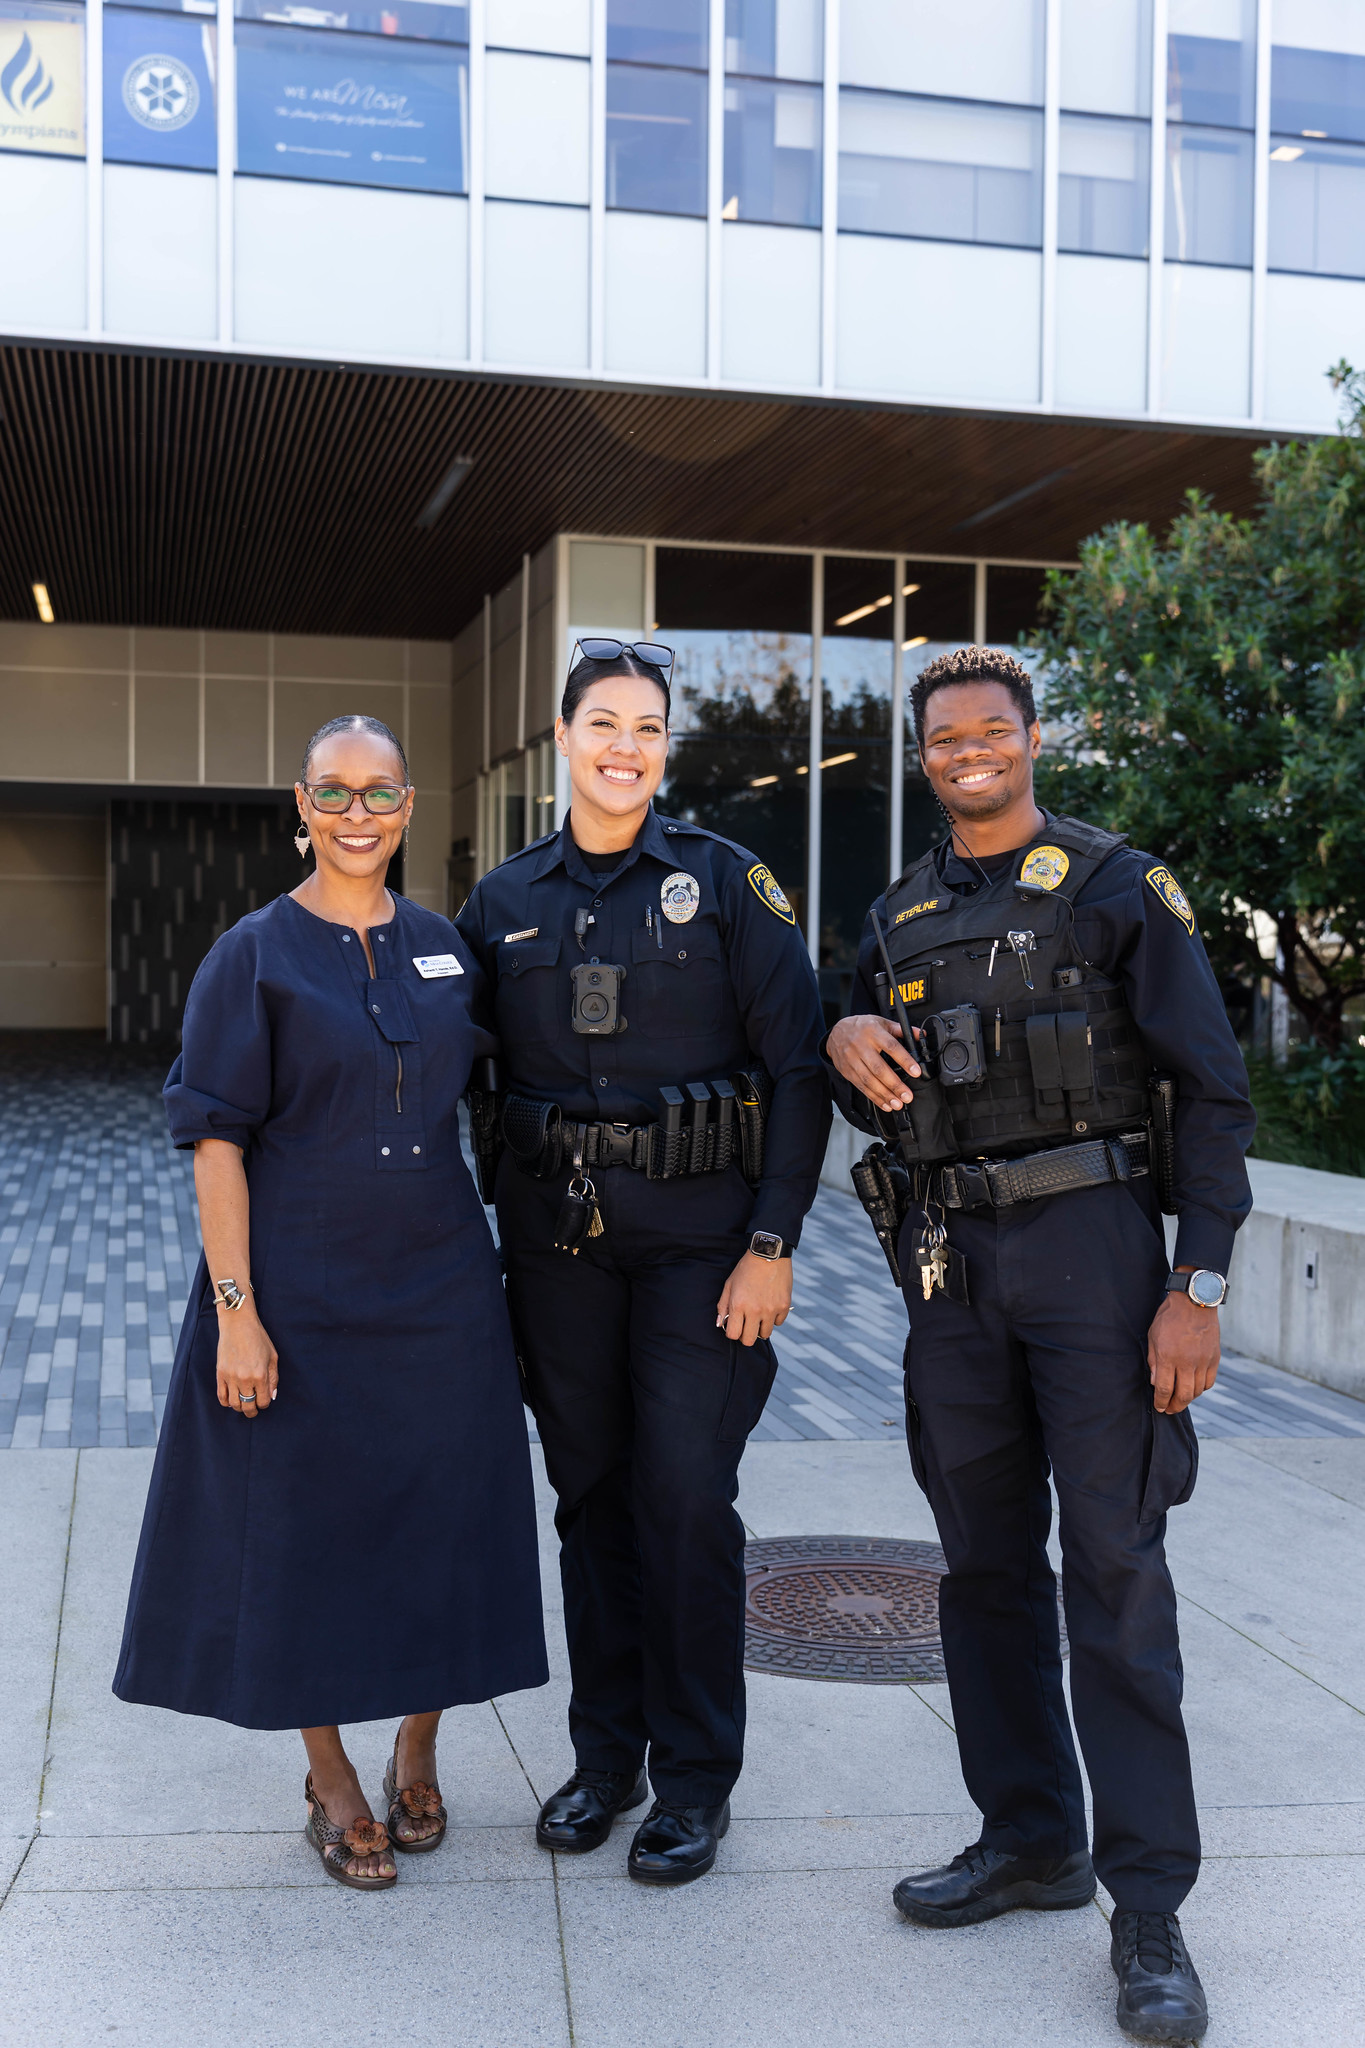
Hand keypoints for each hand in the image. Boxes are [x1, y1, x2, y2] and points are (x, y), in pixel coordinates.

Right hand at [215, 1302, 278, 1418]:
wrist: (238, 1324)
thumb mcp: (273, 1356)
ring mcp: (230, 1377)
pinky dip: (226, 1402)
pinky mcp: (220, 1374)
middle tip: (253, 1410)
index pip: (263, 1401)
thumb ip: (273, 1378)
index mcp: (260, 1375)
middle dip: (252, 1411)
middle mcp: (245, 1379)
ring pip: (234, 1404)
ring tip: (243, 1404)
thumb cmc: (258, 1338)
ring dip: (240, 1407)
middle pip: (248, 1406)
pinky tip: (232, 1399)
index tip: (264, 1401)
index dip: (264, 1404)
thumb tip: (272, 1396)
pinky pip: (221, 1396)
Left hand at [716, 1251, 791, 1346]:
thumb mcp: (729, 1285)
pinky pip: (778, 1323)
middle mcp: (755, 1310)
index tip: (735, 1326)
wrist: (768, 1254)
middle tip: (747, 1325)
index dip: (733, 1333)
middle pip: (749, 1340)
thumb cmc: (746, 1269)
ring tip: (759, 1314)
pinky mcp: (784, 1306)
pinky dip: (774, 1318)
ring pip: (765, 1334)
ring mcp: (771, 1309)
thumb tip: (720, 1324)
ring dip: (761, 1327)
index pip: (733, 1335)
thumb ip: (723, 1306)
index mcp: (738, 1305)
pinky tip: (770, 1305)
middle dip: (746, 1335)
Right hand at [827, 1014, 920, 1113]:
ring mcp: (852, 1059)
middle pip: (879, 1068)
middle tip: (907, 1096)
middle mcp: (861, 1046)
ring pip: (869, 1080)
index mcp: (873, 1032)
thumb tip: (920, 1035)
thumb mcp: (881, 1023)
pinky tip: (884, 1104)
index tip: (916, 1072)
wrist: (836, 1032)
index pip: (891, 1047)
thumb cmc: (862, 1027)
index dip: (904, 1060)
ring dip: (884, 1094)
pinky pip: (861, 1086)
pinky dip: (874, 1097)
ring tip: (897, 1104)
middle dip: (894, 1084)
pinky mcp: (847, 1071)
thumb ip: (900, 1030)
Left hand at [1146, 1280, 1219, 1414]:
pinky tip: (1195, 1387)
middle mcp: (1187, 1362)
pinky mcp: (1214, 1358)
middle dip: (1175, 1406)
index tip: (1159, 1407)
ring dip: (1189, 1399)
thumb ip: (1154, 1361)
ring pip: (1198, 1391)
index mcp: (1168, 1356)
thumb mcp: (1153, 1336)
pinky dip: (1202, 1388)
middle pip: (1183, 1395)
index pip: (1165, 1389)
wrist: (1194, 1302)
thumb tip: (1156, 1383)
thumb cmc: (1169, 1317)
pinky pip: (1209, 1381)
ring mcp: (1203, 1361)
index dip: (1161, 1402)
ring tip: (1181, 1399)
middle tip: (1169, 1410)